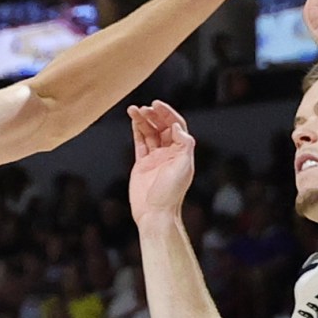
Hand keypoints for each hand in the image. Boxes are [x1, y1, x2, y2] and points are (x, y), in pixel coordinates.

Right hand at [127, 101, 198, 229]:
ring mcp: (155, 157)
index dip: (167, 114)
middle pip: (162, 127)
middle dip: (154, 115)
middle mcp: (169, 153)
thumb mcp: (183, 167)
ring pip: (150, 132)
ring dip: (143, 120)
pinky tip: (133, 120)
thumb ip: (183, 144)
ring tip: (133, 109)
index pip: (176, 126)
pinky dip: (137, 130)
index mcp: (181, 152)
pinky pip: (140, 142)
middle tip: (144, 107)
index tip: (157, 104)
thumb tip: (176, 126)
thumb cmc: (170, 193)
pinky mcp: (142, 163)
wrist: (155, 213)